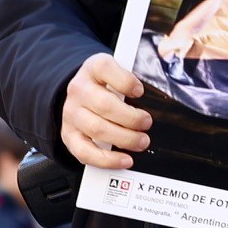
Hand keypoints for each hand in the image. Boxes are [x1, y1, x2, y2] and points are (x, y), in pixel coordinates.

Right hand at [62, 54, 151, 168]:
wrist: (80, 92)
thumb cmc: (106, 83)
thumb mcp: (118, 70)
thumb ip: (134, 77)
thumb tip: (158, 94)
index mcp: (93, 68)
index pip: (104, 68)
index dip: (125, 81)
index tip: (140, 91)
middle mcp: (79, 90)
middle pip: (104, 105)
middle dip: (131, 118)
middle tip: (147, 123)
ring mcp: (71, 113)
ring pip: (97, 129)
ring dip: (124, 139)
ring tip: (142, 141)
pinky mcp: (69, 135)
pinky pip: (84, 152)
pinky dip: (107, 159)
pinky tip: (124, 159)